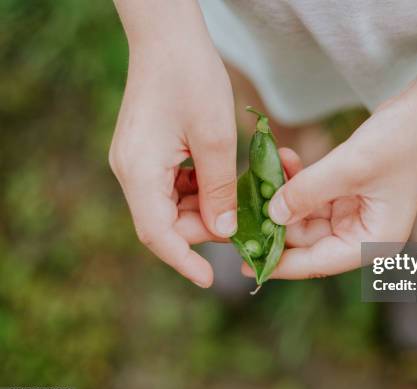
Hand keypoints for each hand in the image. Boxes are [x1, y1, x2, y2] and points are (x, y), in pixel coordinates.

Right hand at [109, 11, 236, 287]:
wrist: (168, 37)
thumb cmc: (192, 79)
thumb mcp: (216, 140)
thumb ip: (219, 191)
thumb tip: (223, 232)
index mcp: (139, 172)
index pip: (157, 234)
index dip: (183, 261)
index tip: (208, 280)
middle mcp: (131, 171)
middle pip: (165, 221)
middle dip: (203, 229)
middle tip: (242, 225)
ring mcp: (137, 162)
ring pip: (171, 205)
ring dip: (204, 209)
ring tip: (238, 201)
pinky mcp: (148, 152)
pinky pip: (173, 186)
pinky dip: (198, 191)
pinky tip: (222, 181)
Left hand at [242, 99, 416, 278]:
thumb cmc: (401, 141)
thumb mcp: (350, 167)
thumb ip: (308, 192)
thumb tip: (271, 214)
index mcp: (373, 242)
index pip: (319, 263)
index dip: (281, 264)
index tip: (246, 263)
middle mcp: (363, 234)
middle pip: (308, 240)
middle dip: (277, 220)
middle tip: (244, 205)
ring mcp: (355, 214)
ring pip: (306, 216)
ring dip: (284, 194)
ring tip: (264, 169)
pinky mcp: (349, 195)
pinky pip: (313, 195)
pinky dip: (298, 180)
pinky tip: (284, 158)